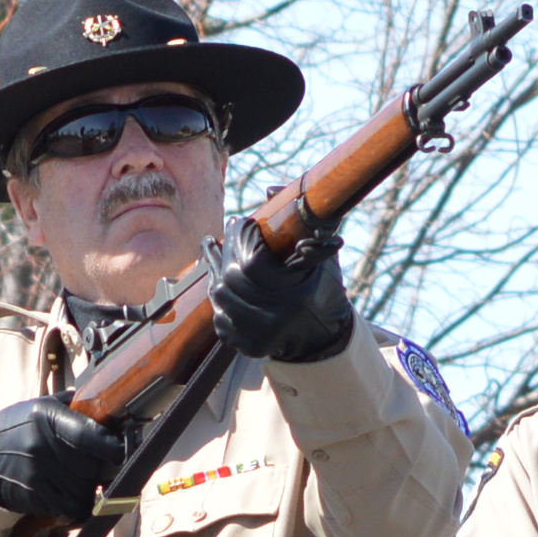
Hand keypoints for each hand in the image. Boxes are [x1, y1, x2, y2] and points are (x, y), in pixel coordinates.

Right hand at [0, 399, 128, 520]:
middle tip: (97, 463)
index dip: (116, 446)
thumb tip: (107, 400)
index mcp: (47, 417)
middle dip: (102, 467)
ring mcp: (39, 474)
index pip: (95, 436)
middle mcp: (44, 446)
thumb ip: (71, 405)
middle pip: (95, 466)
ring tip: (79, 476)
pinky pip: (74, 507)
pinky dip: (80, 504)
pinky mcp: (36, 496)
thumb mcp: (39, 406)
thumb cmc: (15, 429)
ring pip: (87, 489)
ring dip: (90, 487)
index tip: (123, 447)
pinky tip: (73, 494)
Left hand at [208, 226, 355, 364]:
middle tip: (229, 230)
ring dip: (217, 268)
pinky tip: (219, 277)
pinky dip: (219, 295)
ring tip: (213, 247)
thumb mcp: (322, 259)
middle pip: (231, 276)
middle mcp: (272, 320)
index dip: (242, 238)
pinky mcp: (244, 345)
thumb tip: (271, 191)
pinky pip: (219, 314)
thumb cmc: (324, 292)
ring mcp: (255, 336)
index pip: (253, 262)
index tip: (242, 222)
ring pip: (220, 294)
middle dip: (227, 249)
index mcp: (295, 297)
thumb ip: (301, 225)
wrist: (322, 337)